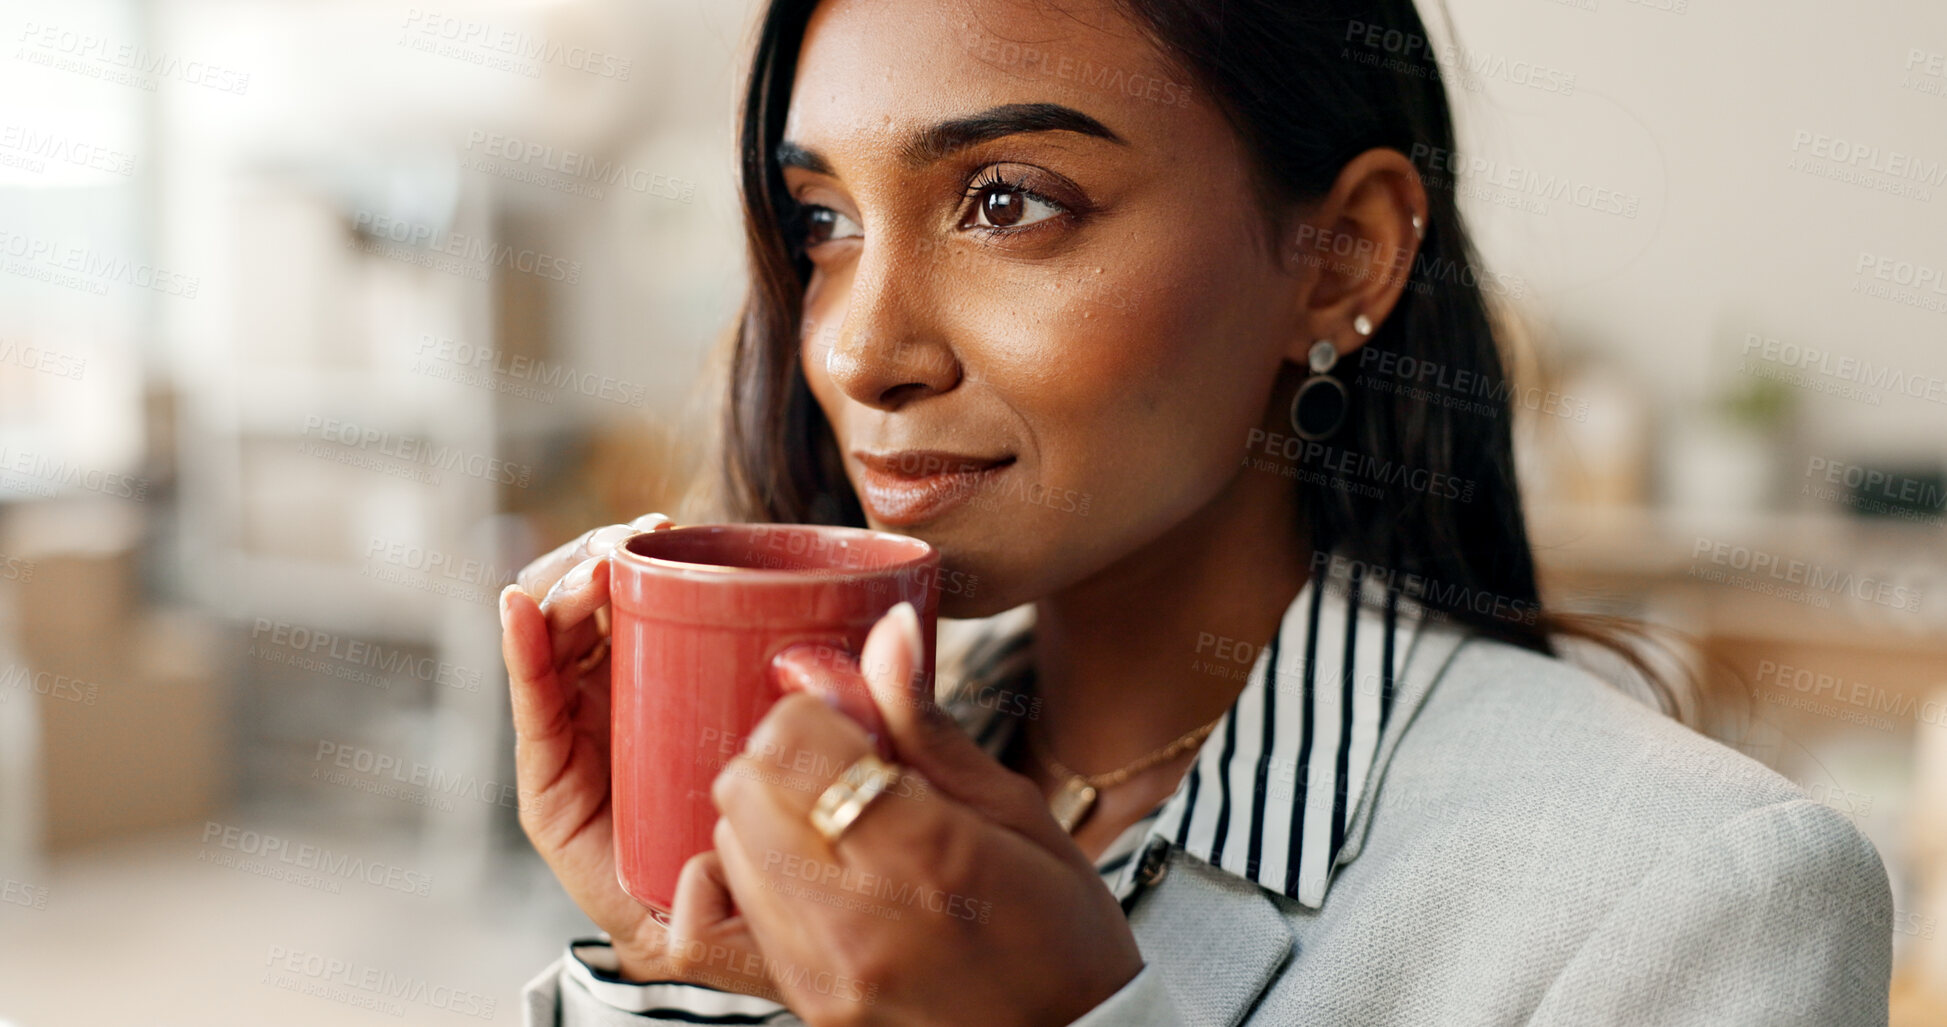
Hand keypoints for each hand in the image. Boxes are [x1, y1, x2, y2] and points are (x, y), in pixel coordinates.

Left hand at [499, 512, 779, 997]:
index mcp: (563, 793)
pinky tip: (657, 537)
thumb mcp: (690, 934)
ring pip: (591, 612)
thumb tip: (702, 886)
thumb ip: (694, 928)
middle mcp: (581, 733)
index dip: (530, 650)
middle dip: (572, 585)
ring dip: (606, 562)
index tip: (537, 604)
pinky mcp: (664, 671)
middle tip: (617, 559)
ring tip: (646, 539)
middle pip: (552, 637)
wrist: (739, 908)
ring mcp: (618, 696)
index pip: (533, 702)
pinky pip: (637, 612)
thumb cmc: (708, 923)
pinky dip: (639, 571)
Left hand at [708, 602, 1144, 1026]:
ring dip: (765, 819)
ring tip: (834, 827)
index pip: (789, 743)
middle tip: (842, 771)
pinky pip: (716, 926)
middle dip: (782, 760)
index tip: (849, 721)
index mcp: (925, 854)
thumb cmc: (1062, 931)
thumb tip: (887, 630)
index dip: (812, 713)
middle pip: (742, 788)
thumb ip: (927, 728)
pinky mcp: (800, 1003)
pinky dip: (744, 882)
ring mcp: (820, 972)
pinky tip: (797, 875)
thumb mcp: (1019, 813)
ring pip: (724, 847)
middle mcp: (857, 918)